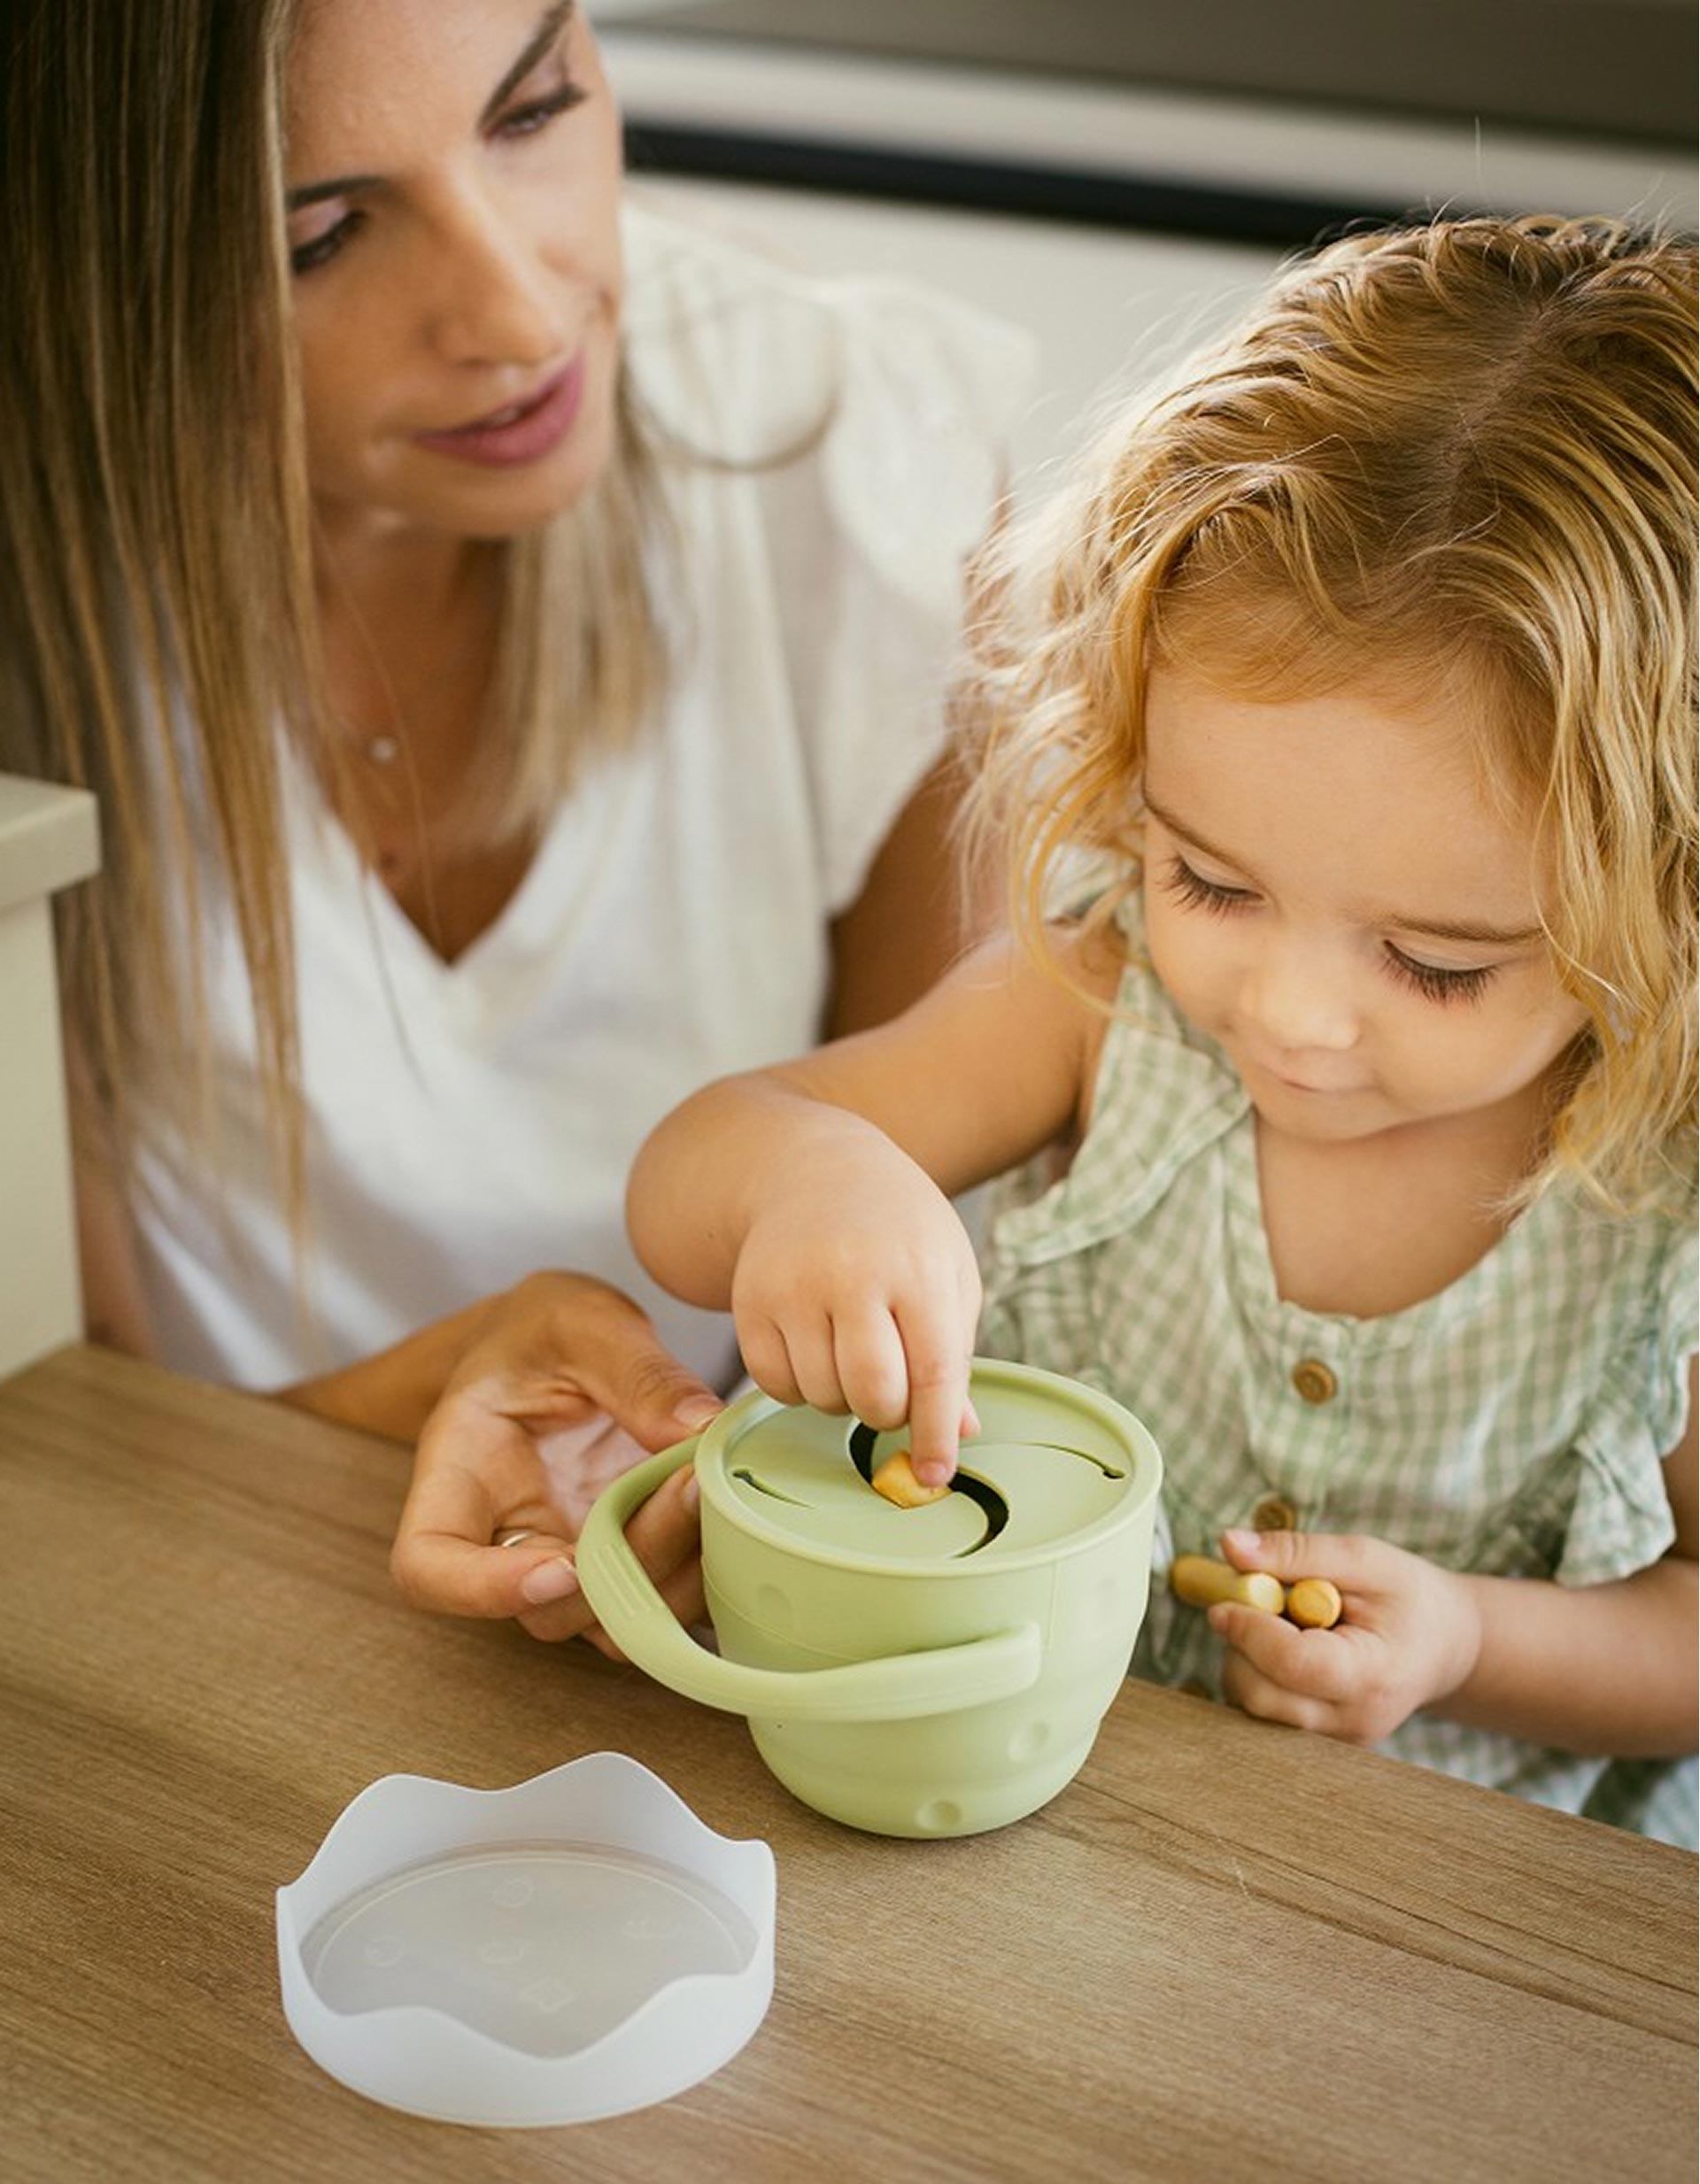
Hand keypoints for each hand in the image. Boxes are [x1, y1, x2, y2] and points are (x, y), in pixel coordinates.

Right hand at [390, 1272, 721, 1653]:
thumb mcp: (581, 1320)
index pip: (430, 1565)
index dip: (482, 1592)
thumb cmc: (543, 1331)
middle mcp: (508, 1536)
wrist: (555, 1346)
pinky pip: (662, 1600)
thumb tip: (700, 1429)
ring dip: (673, 1575)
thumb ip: (635, 1370)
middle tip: (688, 1485)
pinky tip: (731, 1509)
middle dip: (627, 1566)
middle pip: (548, 1607)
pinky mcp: (624, 1561)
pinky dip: (702, 1572)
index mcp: (460, 1473)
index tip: (558, 1567)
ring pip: (612, 1620)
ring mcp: (568, 1559)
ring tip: (714, 1489)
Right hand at [731, 1133, 981, 1486]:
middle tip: (892, 1389)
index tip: (935, 1476)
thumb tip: (959, 1433)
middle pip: (871, 1395)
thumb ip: (954, 1354)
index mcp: (918, 1269)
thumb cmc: (898, 1230)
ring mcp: (793, 1285)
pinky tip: (814, 1348)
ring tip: (852, 1353)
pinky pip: (772, 1383)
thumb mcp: (947, 1274)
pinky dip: (797, 1386)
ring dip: (841, 1398)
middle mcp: (851, 1274)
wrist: (815, 1168)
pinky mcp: (749, 1297)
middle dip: (887, 1413)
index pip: (932, 1374)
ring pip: (819, 1396)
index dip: (936, 1435)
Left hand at [1208, 1527, 1482, 1745]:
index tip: (1223, 1602)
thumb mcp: (1363, 1558)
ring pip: (1255, 1707)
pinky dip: (1260, 1677)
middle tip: (1261, 1604)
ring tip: (1290, 1626)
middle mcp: (1355, 1721)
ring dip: (1247, 1660)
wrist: (1444, 1646)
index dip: (1250, 1631)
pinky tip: (1292, 1651)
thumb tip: (1229, 1544)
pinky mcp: (1322, 1744)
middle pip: (1262, 1696)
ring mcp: (1338, 1741)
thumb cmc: (1407, 1597)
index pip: (1293, 1664)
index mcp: (1374, 1675)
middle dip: (1241, 1646)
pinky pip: (1265, 1713)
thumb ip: (1295, 1551)